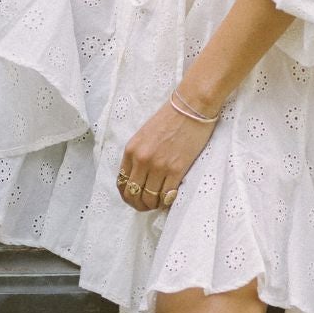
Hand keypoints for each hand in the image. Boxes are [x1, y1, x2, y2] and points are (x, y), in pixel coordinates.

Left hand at [117, 97, 216, 213]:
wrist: (191, 106)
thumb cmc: (170, 118)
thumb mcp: (144, 135)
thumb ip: (138, 154)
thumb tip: (139, 177)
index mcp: (131, 150)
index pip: (121, 182)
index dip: (127, 195)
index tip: (134, 199)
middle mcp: (142, 159)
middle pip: (133, 194)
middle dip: (139, 204)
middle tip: (147, 205)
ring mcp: (159, 166)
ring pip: (150, 198)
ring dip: (154, 204)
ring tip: (160, 202)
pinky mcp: (176, 169)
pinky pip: (167, 195)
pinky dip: (167, 201)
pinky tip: (170, 198)